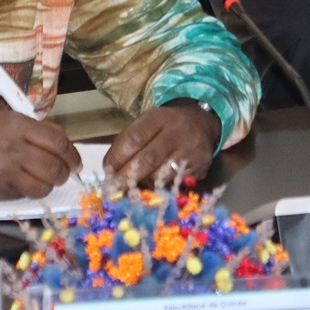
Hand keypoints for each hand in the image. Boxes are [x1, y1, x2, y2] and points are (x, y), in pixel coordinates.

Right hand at [0, 110, 81, 199]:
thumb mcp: (8, 120)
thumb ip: (37, 129)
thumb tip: (63, 142)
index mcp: (19, 127)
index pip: (58, 142)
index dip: (72, 155)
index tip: (77, 162)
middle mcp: (14, 149)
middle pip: (54, 167)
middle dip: (65, 173)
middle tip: (65, 174)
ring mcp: (6, 173)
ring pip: (42, 187)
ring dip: (50, 186)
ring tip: (48, 181)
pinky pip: (25, 195)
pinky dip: (31, 192)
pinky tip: (27, 184)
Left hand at [106, 100, 220, 184]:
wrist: (202, 123)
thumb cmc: (166, 126)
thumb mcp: (148, 123)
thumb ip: (129, 143)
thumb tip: (110, 171)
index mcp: (159, 117)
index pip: (135, 138)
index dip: (118, 156)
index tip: (107, 171)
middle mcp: (177, 132)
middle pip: (148, 159)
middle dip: (126, 177)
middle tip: (112, 190)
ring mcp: (191, 151)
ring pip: (161, 176)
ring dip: (142, 186)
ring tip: (129, 193)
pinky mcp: (200, 167)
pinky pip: (175, 184)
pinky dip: (159, 190)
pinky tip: (150, 192)